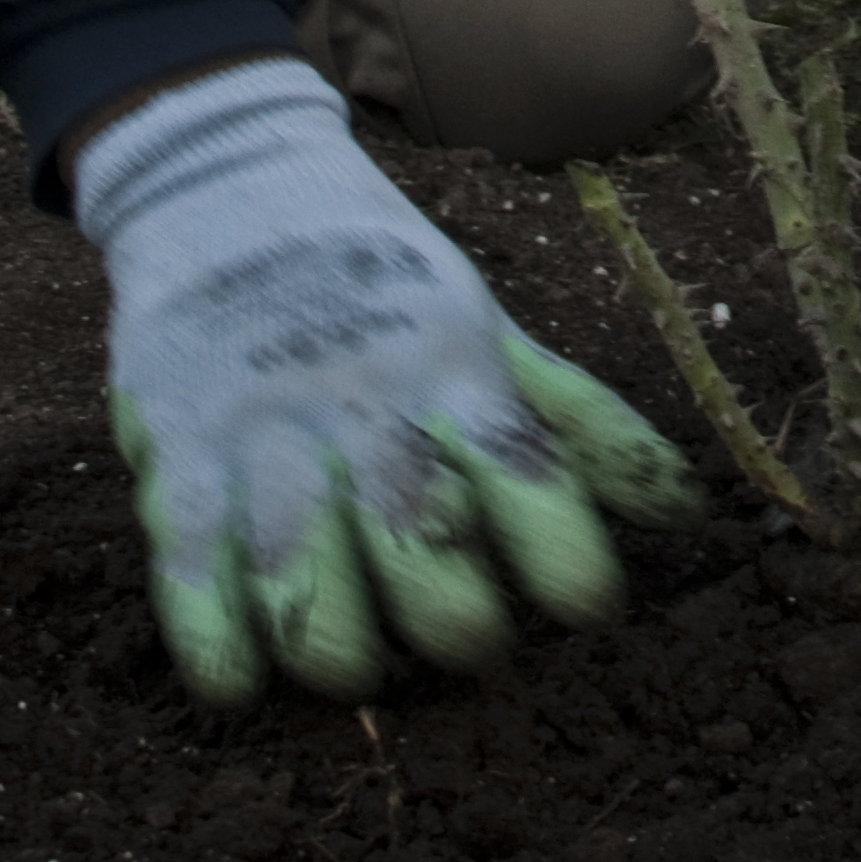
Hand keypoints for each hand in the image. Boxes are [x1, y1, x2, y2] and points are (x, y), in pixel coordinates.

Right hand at [75, 59, 705, 705]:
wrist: (232, 179)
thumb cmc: (382, 281)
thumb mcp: (483, 327)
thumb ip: (572, 420)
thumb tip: (685, 511)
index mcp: (454, 366)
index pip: (525, 466)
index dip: (563, 550)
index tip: (588, 607)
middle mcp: (367, 397)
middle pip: (420, 533)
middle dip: (454, 617)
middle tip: (469, 644)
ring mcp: (266, 423)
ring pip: (305, 568)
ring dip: (339, 644)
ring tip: (360, 668)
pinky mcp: (176, 445)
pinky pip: (194, 565)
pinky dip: (219, 640)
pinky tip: (243, 682)